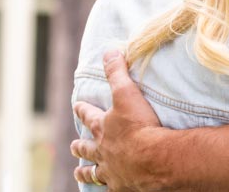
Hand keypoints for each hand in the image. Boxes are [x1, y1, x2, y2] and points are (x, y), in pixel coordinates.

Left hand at [72, 50, 166, 190]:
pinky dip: (107, 189)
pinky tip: (108, 189)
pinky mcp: (122, 187)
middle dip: (79, 146)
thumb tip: (108, 51)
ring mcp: (111, 171)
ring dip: (85, 172)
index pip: (88, 116)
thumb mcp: (127, 93)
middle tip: (73, 146)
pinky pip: (111, 189)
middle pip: (86, 148)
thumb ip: (117, 72)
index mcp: (103, 128)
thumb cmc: (140, 126)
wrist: (154, 159)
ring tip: (80, 173)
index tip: (76, 106)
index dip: (82, 109)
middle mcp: (103, 151)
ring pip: (93, 173)